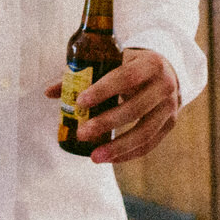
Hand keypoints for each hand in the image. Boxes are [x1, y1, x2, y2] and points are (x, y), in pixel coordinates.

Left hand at [46, 48, 179, 162]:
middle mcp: (165, 85)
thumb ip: (84, 75)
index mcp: (150, 64)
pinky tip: (108, 158)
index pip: (126, 77)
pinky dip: (127, 154)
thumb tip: (49, 93)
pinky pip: (149, 144)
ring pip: (144, 132)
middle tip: (81, 133)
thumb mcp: (115, 61)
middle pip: (135, 108)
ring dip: (117, 147)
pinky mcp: (170, 124)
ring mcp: (170, 107)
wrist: (168, 70)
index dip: (103, 90)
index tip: (80, 101)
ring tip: (94, 156)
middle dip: (106, 122)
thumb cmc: (132, 65)